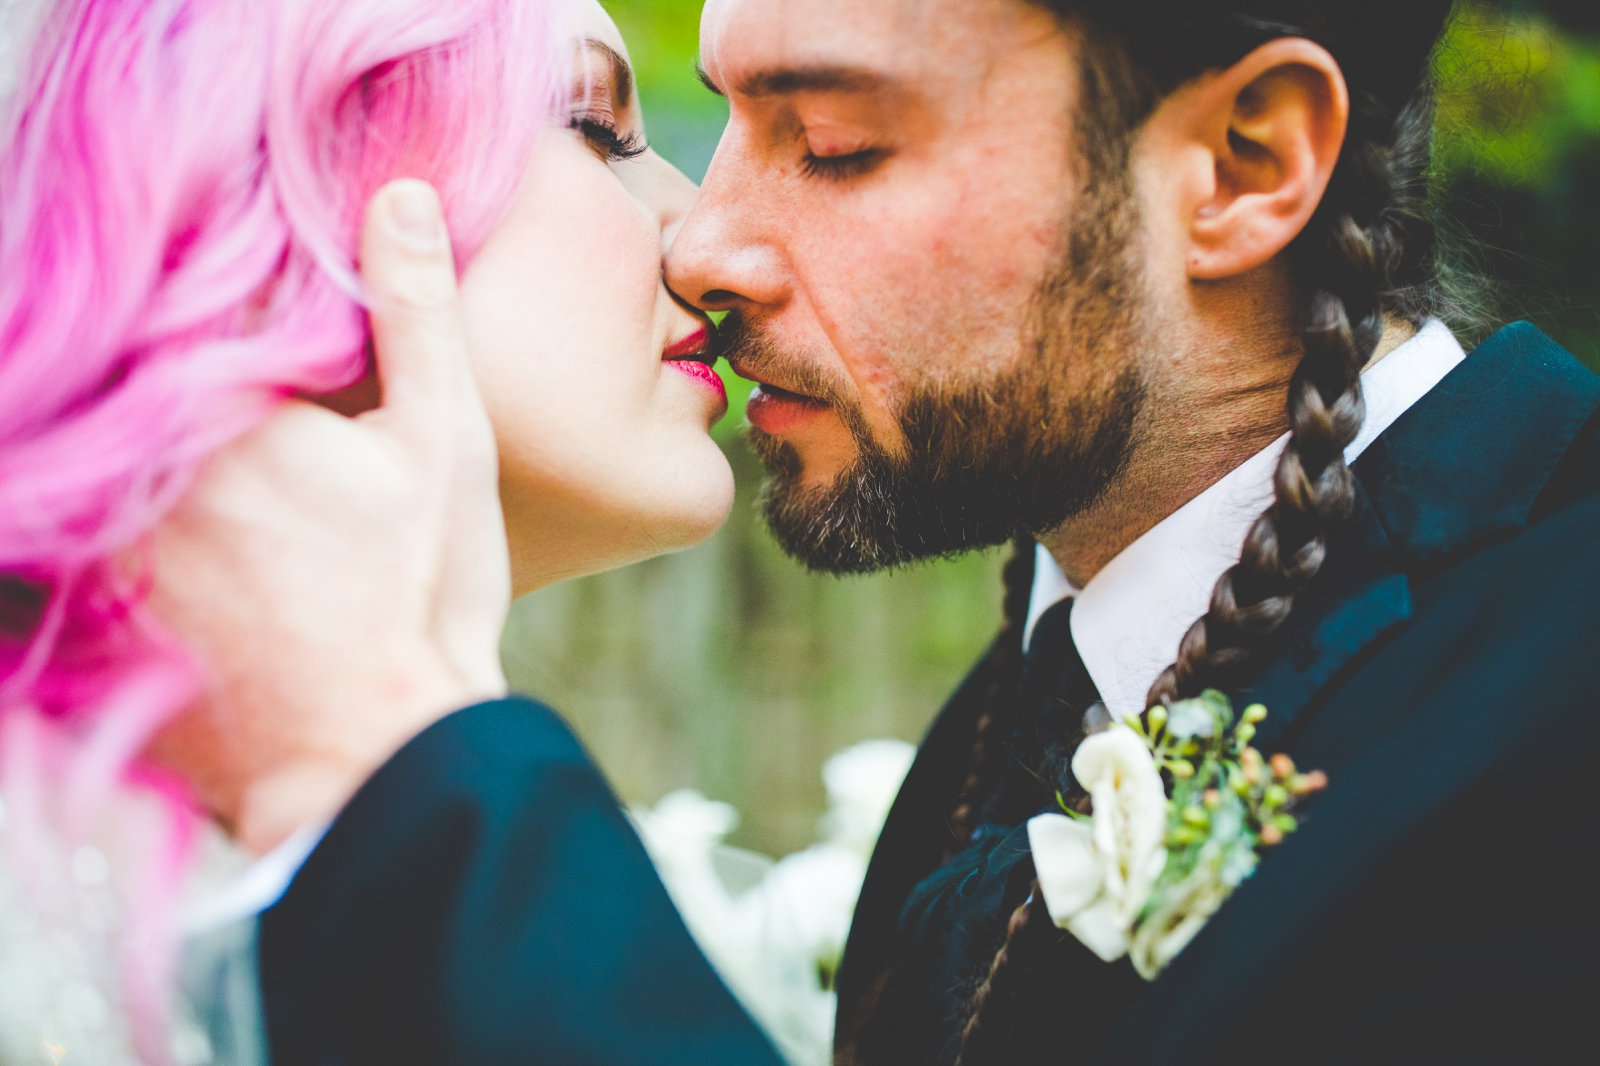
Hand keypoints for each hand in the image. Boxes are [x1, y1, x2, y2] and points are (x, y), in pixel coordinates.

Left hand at [145, 181, 510, 854]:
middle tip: (268, 435)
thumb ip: (415, 311)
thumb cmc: (421, 597)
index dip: (231, 296)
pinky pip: (80, 540)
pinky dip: (118, 522)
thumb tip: (397, 192)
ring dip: (141, 445)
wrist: (376, 757)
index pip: (194, 306)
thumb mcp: (446, 440)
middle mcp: (137, 466)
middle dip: (185, 375)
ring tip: (235, 491)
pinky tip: (198, 549)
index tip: (267, 311)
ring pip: (104, 456)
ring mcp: (101, 549)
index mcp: (218, 406)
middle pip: (136, 379)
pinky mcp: (89, 617)